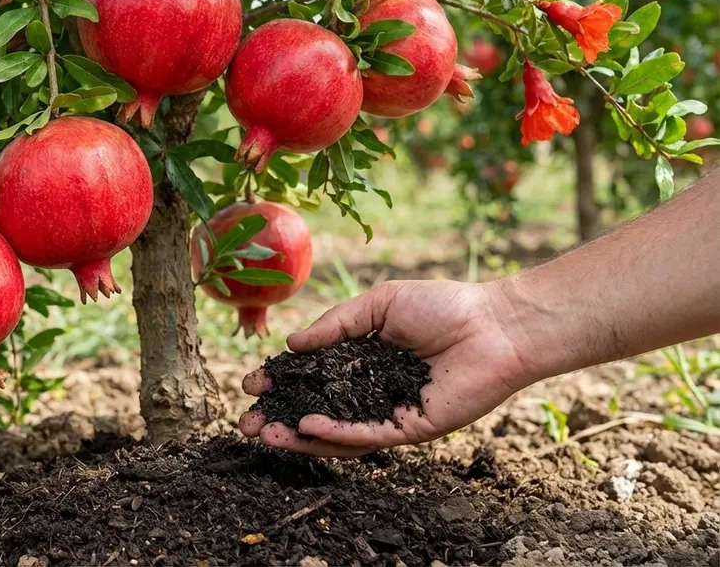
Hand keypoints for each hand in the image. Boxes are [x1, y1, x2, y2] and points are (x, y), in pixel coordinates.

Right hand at [239, 279, 536, 456]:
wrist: (494, 325)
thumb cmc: (442, 306)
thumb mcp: (378, 305)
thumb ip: (335, 327)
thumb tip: (292, 344)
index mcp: (361, 360)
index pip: (310, 378)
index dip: (279, 382)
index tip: (249, 384)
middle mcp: (370, 391)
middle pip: (316, 412)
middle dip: (280, 420)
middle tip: (248, 424)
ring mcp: (388, 412)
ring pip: (336, 434)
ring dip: (300, 436)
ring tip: (267, 434)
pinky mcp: (410, 428)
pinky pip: (366, 436)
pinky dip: (335, 434)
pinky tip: (308, 426)